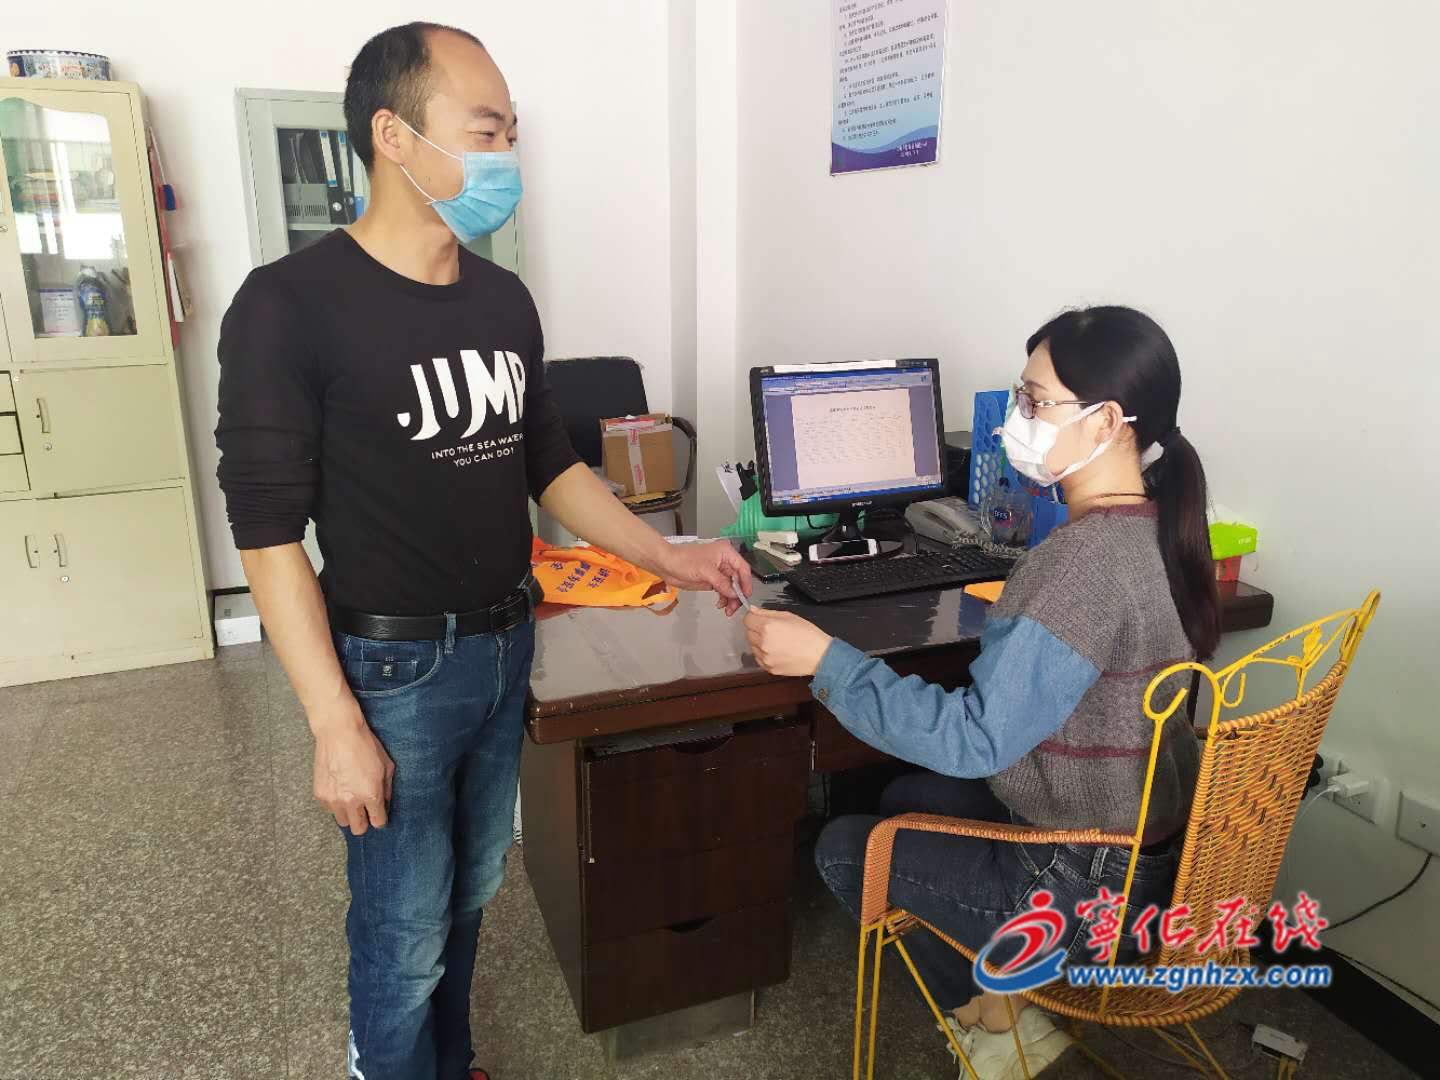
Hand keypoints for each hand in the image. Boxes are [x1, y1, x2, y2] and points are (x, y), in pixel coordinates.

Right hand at [310, 700, 394, 833]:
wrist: (339, 732)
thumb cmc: (366, 746)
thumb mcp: (386, 766)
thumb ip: (387, 789)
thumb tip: (385, 804)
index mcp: (371, 794)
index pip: (378, 822)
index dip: (380, 819)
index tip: (379, 814)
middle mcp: (351, 801)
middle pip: (358, 829)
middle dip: (364, 822)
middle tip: (365, 810)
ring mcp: (333, 799)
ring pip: (342, 821)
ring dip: (349, 814)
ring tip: (351, 798)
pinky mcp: (320, 794)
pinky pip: (329, 809)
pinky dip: (335, 803)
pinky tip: (339, 788)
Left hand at [659, 540, 752, 615]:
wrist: (667, 565)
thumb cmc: (684, 560)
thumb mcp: (705, 571)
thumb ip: (722, 583)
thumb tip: (734, 593)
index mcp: (726, 553)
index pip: (743, 568)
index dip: (746, 582)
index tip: (745, 595)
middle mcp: (725, 562)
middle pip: (738, 580)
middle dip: (738, 594)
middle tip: (735, 606)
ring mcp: (719, 572)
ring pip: (732, 587)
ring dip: (731, 599)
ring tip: (728, 610)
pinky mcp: (712, 580)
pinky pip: (723, 590)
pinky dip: (724, 598)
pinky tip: (720, 604)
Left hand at [744, 606, 832, 676]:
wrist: (820, 656)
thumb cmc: (808, 635)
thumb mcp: (789, 616)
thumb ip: (767, 612)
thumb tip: (753, 610)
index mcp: (768, 626)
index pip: (747, 619)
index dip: (753, 617)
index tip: (758, 618)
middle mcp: (763, 643)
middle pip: (748, 633)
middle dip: (756, 629)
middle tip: (772, 630)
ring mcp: (765, 657)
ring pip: (752, 646)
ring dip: (760, 643)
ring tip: (777, 642)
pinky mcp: (768, 668)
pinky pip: (759, 658)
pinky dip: (764, 654)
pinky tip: (778, 651)